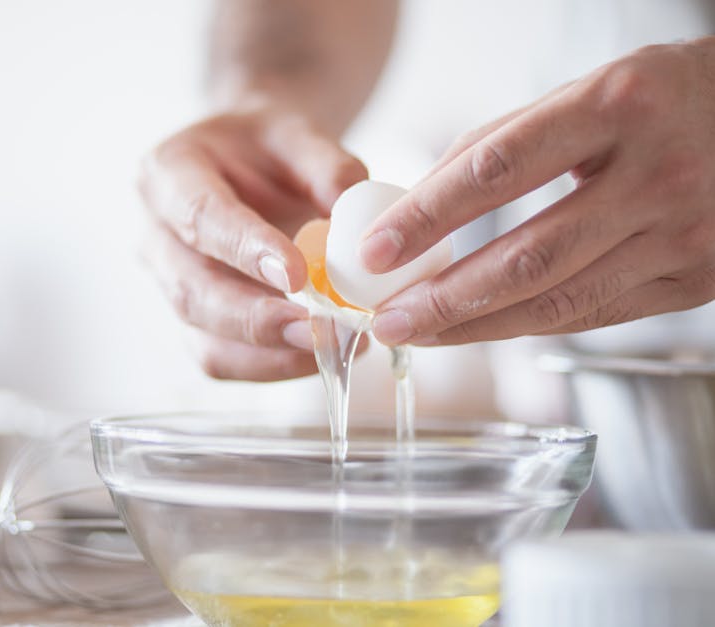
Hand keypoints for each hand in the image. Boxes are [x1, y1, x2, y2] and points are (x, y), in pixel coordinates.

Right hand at [139, 103, 367, 379]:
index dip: (243, 249)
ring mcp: (170, 284)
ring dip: (265, 353)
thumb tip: (352, 207)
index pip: (200, 216)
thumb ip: (326, 164)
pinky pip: (221, 358)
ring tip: (327, 348)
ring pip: (202, 336)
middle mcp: (156, 235)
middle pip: (191, 290)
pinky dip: (269, 366)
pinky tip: (316, 355)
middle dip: (254, 318)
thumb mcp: (296, 131)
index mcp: (168, 173)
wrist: (248, 165)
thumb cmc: (266, 147)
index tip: (295, 274)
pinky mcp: (195, 320)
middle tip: (313, 329)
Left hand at [360, 37, 714, 345]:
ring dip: (475, 327)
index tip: (375, 250)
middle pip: (526, 256)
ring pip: (558, 301)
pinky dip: (527, 325)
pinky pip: (593, 315)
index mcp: (617, 105)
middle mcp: (656, 173)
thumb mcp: (589, 91)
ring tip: (419, 332)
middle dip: (443, 298)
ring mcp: (684, 234)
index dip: (427, 216)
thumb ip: (506, 142)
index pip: (497, 170)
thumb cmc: (665, 98)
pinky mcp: (697, 281)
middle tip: (386, 319)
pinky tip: (481, 328)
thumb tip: (420, 201)